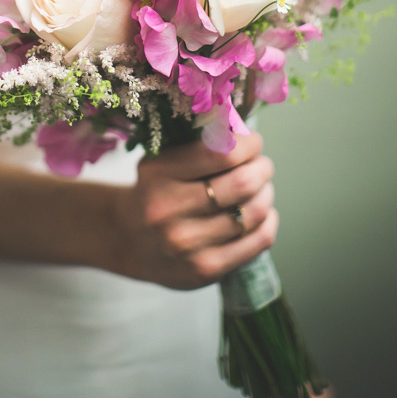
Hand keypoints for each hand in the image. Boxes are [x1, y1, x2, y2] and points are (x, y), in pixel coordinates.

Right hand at [110, 131, 277, 289]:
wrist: (128, 241)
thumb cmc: (155, 192)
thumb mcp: (161, 161)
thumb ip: (198, 145)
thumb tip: (245, 128)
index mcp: (158, 174)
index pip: (221, 153)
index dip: (248, 144)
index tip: (253, 141)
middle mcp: (169, 211)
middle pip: (243, 183)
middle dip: (262, 168)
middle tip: (261, 164)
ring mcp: (187, 245)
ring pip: (254, 211)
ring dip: (266, 193)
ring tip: (261, 188)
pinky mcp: (205, 270)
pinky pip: (258, 241)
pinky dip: (268, 221)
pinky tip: (261, 213)